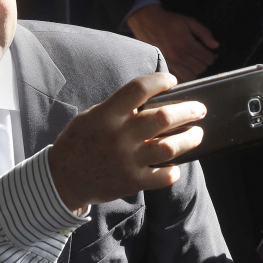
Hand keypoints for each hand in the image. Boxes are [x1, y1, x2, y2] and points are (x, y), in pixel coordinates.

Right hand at [48, 73, 205, 211]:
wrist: (62, 179)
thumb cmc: (78, 143)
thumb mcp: (91, 118)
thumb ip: (117, 110)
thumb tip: (149, 102)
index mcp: (107, 115)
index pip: (139, 89)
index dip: (160, 81)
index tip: (172, 80)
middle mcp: (119, 135)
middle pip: (164, 117)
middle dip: (188, 110)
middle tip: (199, 109)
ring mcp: (127, 160)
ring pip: (170, 147)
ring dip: (190, 139)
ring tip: (197, 134)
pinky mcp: (131, 182)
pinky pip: (162, 176)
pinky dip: (172, 171)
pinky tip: (174, 166)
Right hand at [126, 5, 218, 82]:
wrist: (148, 22)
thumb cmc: (170, 21)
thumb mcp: (189, 21)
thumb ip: (204, 33)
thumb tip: (215, 45)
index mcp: (186, 42)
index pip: (207, 58)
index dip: (211, 56)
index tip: (208, 53)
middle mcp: (178, 54)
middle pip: (200, 68)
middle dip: (203, 63)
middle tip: (200, 58)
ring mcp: (170, 61)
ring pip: (190, 76)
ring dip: (194, 71)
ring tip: (193, 63)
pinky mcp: (163, 65)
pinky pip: (177, 78)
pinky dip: (184, 76)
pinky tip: (184, 68)